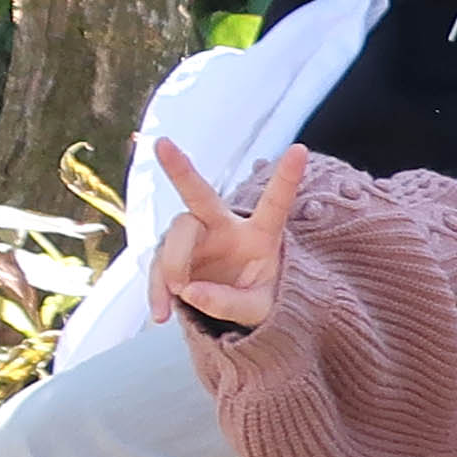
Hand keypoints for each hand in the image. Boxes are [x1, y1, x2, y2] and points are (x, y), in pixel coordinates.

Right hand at [149, 142, 304, 333]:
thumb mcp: (258, 309)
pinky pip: (157, 265)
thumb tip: (190, 292)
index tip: (301, 149)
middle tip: (163, 144)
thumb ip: (230, 303)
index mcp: (260, 234)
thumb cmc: (258, 299)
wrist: (236, 309)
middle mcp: (225, 227)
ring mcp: (195, 237)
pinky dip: (156, 289)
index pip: (275, 203)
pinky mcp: (171, 254)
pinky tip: (160, 313)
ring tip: (179, 294)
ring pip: (175, 234)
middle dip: (182, 170)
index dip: (287, 178)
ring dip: (173, 265)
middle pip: (200, 196)